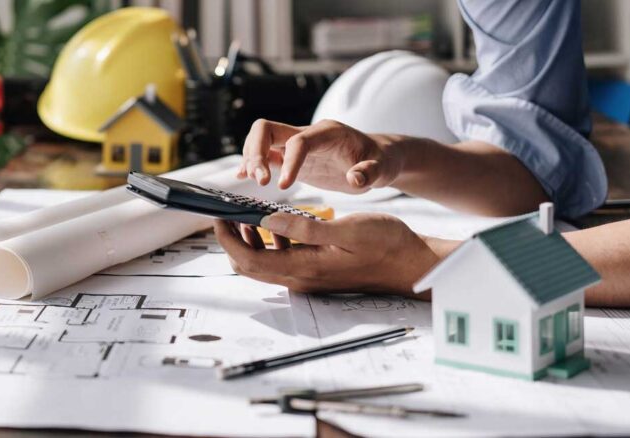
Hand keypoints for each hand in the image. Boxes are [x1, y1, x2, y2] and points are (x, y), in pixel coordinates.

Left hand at [214, 213, 451, 293]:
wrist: (412, 264)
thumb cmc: (386, 245)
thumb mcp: (346, 230)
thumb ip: (304, 227)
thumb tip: (266, 219)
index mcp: (304, 268)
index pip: (247, 259)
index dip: (226, 238)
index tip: (218, 215)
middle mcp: (301, 278)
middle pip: (248, 264)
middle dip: (231, 239)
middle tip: (226, 212)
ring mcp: (308, 277)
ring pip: (263, 261)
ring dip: (249, 239)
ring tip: (246, 212)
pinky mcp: (316, 271)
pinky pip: (282, 258)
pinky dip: (271, 240)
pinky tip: (277, 221)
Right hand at [237, 119, 403, 192]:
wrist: (377, 158)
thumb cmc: (380, 162)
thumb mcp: (382, 169)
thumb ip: (370, 172)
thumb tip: (354, 178)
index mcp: (328, 133)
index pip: (298, 141)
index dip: (288, 162)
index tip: (282, 187)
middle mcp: (307, 133)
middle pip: (267, 129)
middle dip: (256, 152)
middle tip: (260, 181)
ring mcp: (296, 144)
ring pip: (260, 140)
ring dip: (251, 159)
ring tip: (254, 183)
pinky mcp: (291, 157)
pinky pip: (265, 154)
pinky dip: (251, 165)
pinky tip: (242, 178)